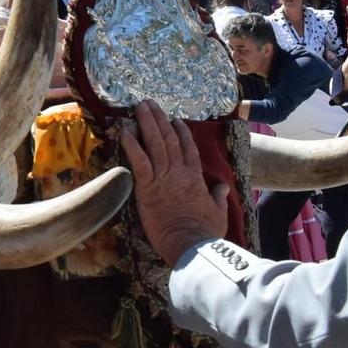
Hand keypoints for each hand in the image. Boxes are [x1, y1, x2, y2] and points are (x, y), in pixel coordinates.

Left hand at [117, 100, 229, 266]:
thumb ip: (218, 197)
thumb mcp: (218, 212)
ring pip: (154, 144)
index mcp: (195, 177)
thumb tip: (222, 187)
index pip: (188, 149)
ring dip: (146, 123)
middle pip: (169, 139)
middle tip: (150, 103)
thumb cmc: (205, 232)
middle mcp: (179, 172)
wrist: (191, 244)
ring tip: (139, 107)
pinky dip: (131, 145)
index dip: (181, 132)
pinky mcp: (147, 186)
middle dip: (159, 119)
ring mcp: (163, 177)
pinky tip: (124, 131)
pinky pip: (138, 160)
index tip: (175, 120)